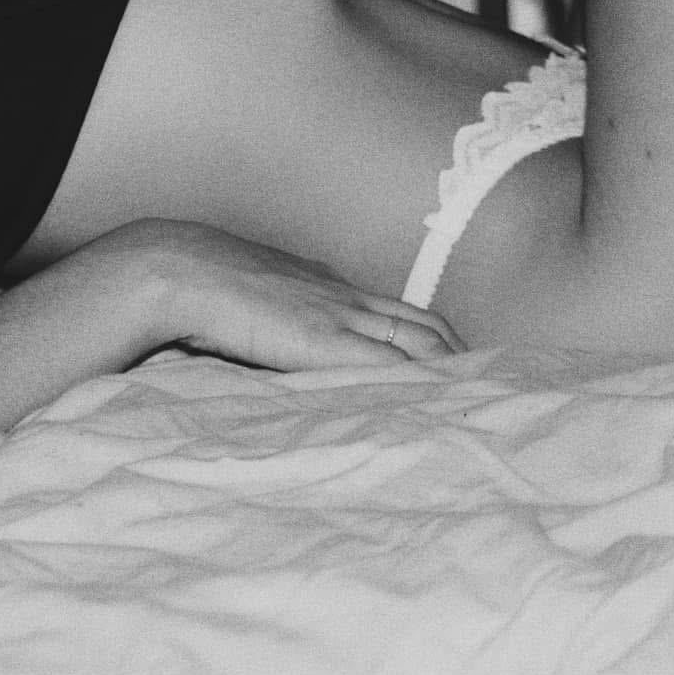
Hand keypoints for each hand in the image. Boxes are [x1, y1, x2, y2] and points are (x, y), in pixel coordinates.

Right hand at [103, 219, 464, 370]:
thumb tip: (284, 338)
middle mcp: (346, 298)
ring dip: (452, 372)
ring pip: (421, 343)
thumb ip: (283, 314)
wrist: (181, 270)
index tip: (459, 366)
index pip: (405, 312)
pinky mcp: (327, 342)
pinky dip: (422, 382)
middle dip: (463, 358)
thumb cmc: (205, 286)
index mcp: (331, 287)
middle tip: (492, 391)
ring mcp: (341, 318)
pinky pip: (391, 364)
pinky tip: (440, 403)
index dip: (438, 340)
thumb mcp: (256, 295)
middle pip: (428, 326)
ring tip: (478, 404)